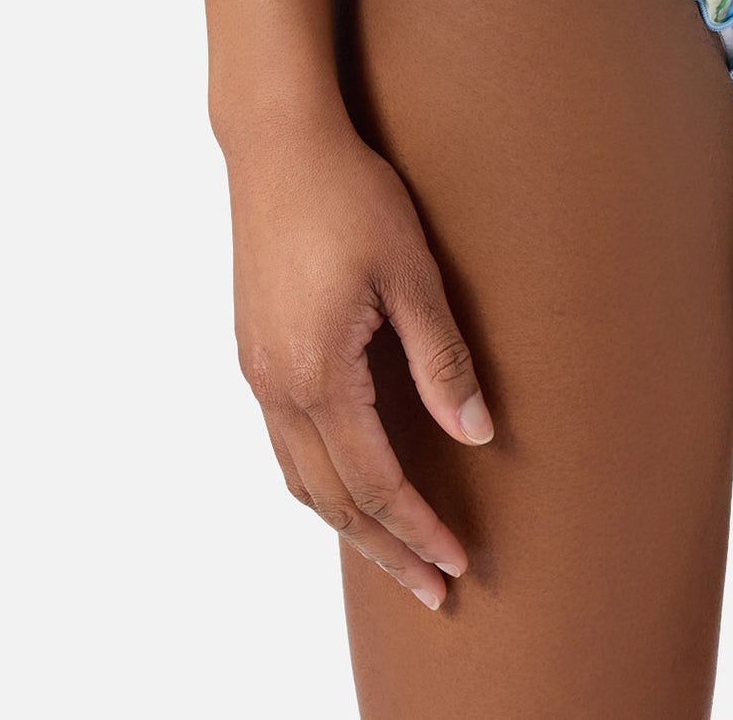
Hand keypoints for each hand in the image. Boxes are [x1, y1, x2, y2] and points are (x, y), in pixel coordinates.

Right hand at [227, 110, 491, 610]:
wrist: (278, 143)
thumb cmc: (351, 195)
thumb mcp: (412, 274)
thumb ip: (442, 361)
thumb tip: (477, 437)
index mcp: (318, 374)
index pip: (375, 482)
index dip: (419, 528)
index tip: (458, 563)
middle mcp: (277, 386)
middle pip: (333, 500)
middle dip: (386, 549)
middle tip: (434, 589)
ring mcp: (258, 371)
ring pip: (301, 480)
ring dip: (350, 524)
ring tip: (396, 552)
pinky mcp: (255, 351)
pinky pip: (284, 445)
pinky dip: (319, 483)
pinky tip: (349, 483)